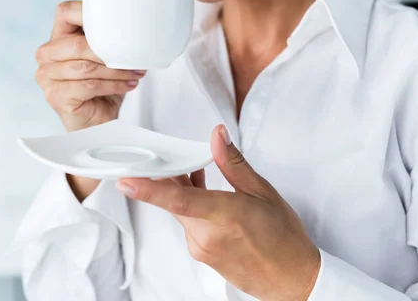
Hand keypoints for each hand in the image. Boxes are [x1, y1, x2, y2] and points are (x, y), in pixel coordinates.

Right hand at [35, 1, 145, 199]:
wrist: (97, 123)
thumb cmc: (102, 88)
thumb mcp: (106, 59)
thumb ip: (109, 41)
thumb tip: (138, 27)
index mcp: (57, 40)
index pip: (64, 12)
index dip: (86, 11)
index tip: (115, 21)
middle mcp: (46, 56)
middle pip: (76, 44)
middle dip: (109, 51)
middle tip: (134, 58)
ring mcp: (47, 77)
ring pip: (85, 67)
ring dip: (116, 70)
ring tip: (135, 73)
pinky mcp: (56, 97)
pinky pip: (88, 86)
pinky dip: (113, 85)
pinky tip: (128, 86)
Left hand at [115, 125, 320, 299]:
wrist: (292, 280)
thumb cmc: (284, 237)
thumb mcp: (263, 192)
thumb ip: (233, 164)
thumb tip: (217, 136)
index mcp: (226, 216)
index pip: (179, 200)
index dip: (149, 190)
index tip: (125, 181)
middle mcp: (207, 236)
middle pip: (175, 201)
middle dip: (172, 177)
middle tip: (173, 156)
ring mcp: (202, 249)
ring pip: (181, 212)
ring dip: (183, 192)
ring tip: (198, 174)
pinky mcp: (202, 255)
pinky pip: (188, 224)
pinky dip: (191, 208)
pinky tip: (204, 198)